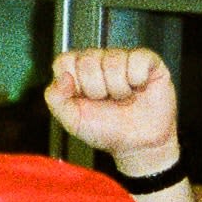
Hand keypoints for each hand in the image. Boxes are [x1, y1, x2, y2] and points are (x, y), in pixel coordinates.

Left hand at [45, 48, 180, 174]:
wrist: (138, 144)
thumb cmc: (106, 130)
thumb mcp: (72, 121)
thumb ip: (56, 99)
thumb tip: (62, 77)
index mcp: (77, 71)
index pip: (64, 60)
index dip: (74, 83)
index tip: (83, 98)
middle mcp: (98, 60)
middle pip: (88, 60)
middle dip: (96, 89)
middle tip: (106, 100)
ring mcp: (122, 58)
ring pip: (113, 60)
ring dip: (118, 88)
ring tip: (123, 98)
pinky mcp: (146, 60)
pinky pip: (138, 59)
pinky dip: (137, 80)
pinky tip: (138, 88)